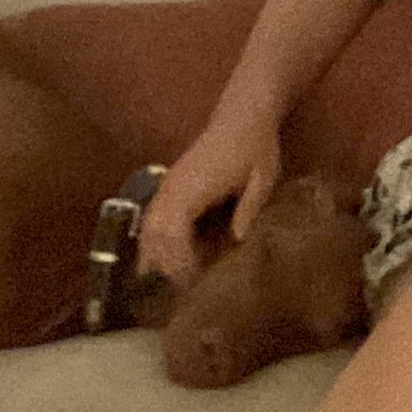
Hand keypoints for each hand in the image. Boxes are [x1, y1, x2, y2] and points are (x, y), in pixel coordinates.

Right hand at [137, 115, 282, 291]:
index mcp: (191, 187)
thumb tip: (237, 242)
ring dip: (158, 258)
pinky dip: (157, 245)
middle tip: (185, 295)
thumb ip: (249, 208)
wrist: (243, 116)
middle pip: (153, 237)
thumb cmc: (256, 146)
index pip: (171, 232)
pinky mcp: (169, 189)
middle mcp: (171, 189)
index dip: (179, 262)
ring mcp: (166, 188)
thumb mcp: (263, 178)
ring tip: (175, 286)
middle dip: (166, 268)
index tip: (194, 286)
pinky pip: (152, 222)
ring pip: (148, 231)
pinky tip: (168, 265)